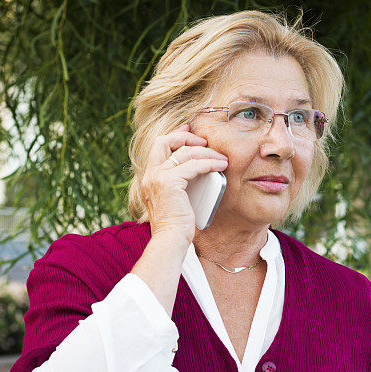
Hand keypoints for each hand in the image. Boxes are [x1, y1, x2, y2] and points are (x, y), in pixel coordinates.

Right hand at [139, 123, 227, 242]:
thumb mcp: (174, 200)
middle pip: (164, 141)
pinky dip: (209, 163)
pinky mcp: (170, 183)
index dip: (174, 135)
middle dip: (186, 136)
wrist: (169, 240)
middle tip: (204, 140)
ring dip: (206, 151)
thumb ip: (178, 185)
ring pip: (183, 152)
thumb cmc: (175, 226)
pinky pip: (193, 165)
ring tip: (221, 158)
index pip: (158, 147)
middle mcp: (150, 175)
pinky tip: (220, 165)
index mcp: (149, 177)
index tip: (189, 130)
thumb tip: (196, 173)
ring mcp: (158, 178)